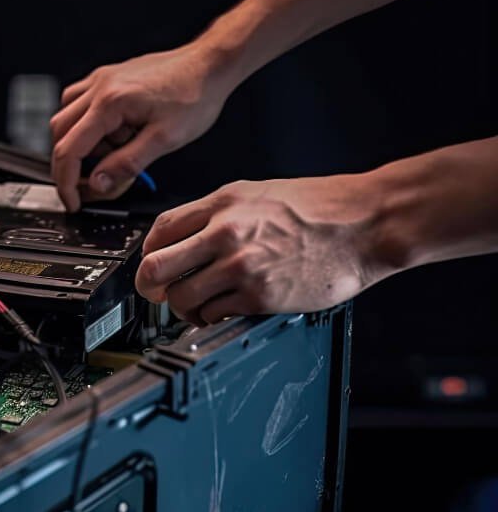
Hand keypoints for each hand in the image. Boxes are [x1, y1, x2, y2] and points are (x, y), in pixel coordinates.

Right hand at [50, 44, 233, 210]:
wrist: (210, 64)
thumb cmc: (195, 95)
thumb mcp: (165, 139)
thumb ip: (127, 164)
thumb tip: (98, 183)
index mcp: (110, 102)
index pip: (69, 149)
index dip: (66, 182)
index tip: (73, 201)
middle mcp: (99, 87)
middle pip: (59, 133)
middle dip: (69, 165)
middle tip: (90, 185)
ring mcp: (101, 79)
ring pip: (65, 117)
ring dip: (78, 143)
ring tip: (112, 152)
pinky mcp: (108, 78)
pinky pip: (80, 103)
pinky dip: (85, 125)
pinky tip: (111, 134)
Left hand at [136, 175, 383, 324]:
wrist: (363, 224)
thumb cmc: (318, 207)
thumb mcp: (256, 193)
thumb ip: (216, 213)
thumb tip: (184, 236)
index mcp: (221, 204)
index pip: (158, 231)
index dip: (148, 252)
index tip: (153, 263)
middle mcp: (224, 234)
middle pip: (155, 267)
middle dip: (149, 286)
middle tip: (157, 292)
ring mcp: (239, 266)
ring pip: (180, 298)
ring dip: (182, 308)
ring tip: (196, 305)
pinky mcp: (258, 296)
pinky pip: (212, 315)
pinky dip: (210, 318)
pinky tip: (222, 311)